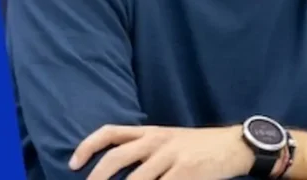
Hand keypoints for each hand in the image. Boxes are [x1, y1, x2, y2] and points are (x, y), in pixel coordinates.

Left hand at [69, 124, 253, 179]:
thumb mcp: (169, 140)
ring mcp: (171, 156)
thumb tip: (114, 170)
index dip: (88, 146)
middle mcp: (157, 140)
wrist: (233, 146)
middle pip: (116, 158)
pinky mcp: (186, 172)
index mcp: (150, 132)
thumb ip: (144, 150)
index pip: (111, 132)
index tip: (73, 164)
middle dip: (97, 178)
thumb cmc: (198, 147)